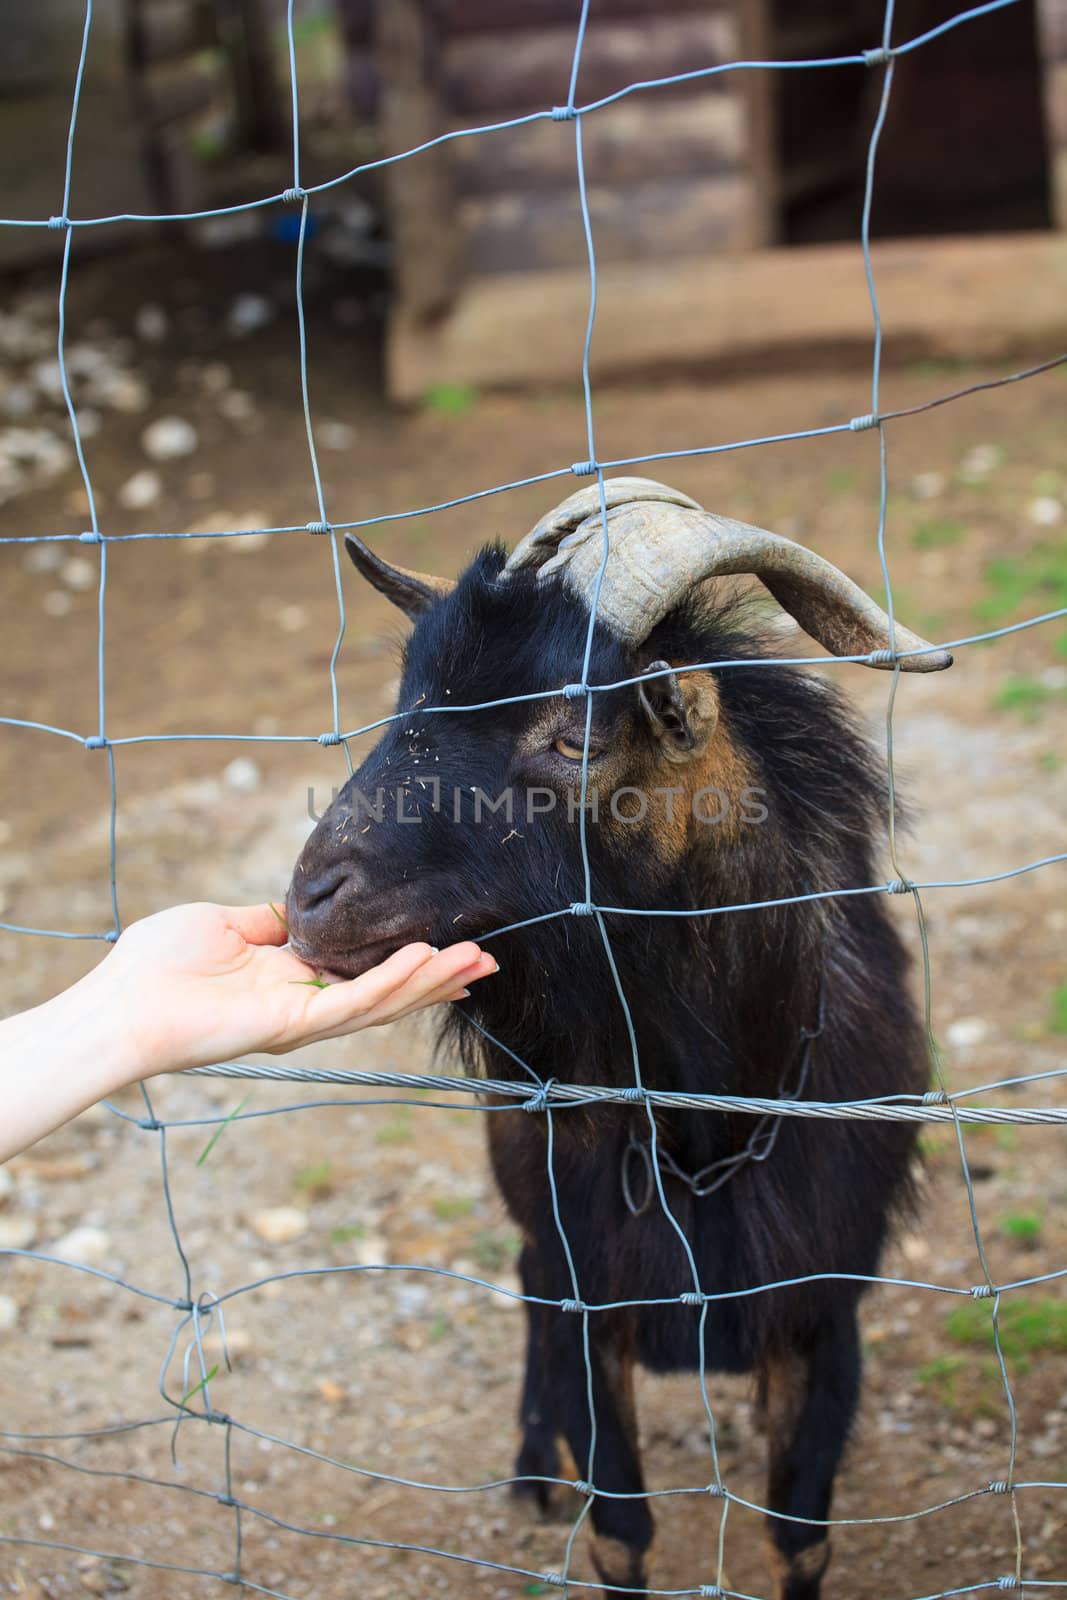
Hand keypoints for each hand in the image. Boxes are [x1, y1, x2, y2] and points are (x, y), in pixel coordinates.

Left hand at [92, 902, 496, 1077]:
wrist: (124, 1003)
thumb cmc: (158, 963)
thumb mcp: (225, 922)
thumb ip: (270, 918)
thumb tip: (299, 907)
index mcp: (293, 977)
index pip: (366, 971)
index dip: (411, 961)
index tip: (451, 945)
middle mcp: (307, 1003)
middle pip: (388, 990)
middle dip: (439, 976)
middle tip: (488, 959)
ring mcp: (304, 1017)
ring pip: (383, 1000)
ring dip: (431, 979)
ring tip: (477, 960)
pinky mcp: (293, 1023)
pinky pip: (354, 1002)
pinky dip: (392, 981)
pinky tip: (425, 960)